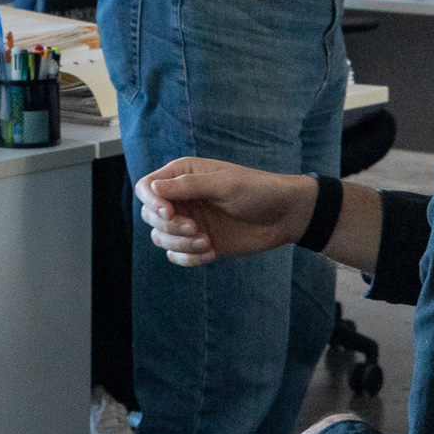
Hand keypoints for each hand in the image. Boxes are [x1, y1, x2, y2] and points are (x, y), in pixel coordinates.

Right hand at [137, 158, 314, 266]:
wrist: (286, 215)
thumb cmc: (258, 190)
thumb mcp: (224, 184)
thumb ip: (188, 186)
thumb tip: (153, 188)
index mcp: (183, 175)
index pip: (148, 187)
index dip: (151, 201)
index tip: (168, 212)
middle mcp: (182, 198)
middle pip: (150, 215)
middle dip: (168, 226)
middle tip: (195, 229)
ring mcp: (189, 221)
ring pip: (161, 237)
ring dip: (180, 244)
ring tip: (207, 243)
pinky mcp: (199, 242)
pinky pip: (177, 255)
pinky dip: (188, 258)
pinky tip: (211, 254)